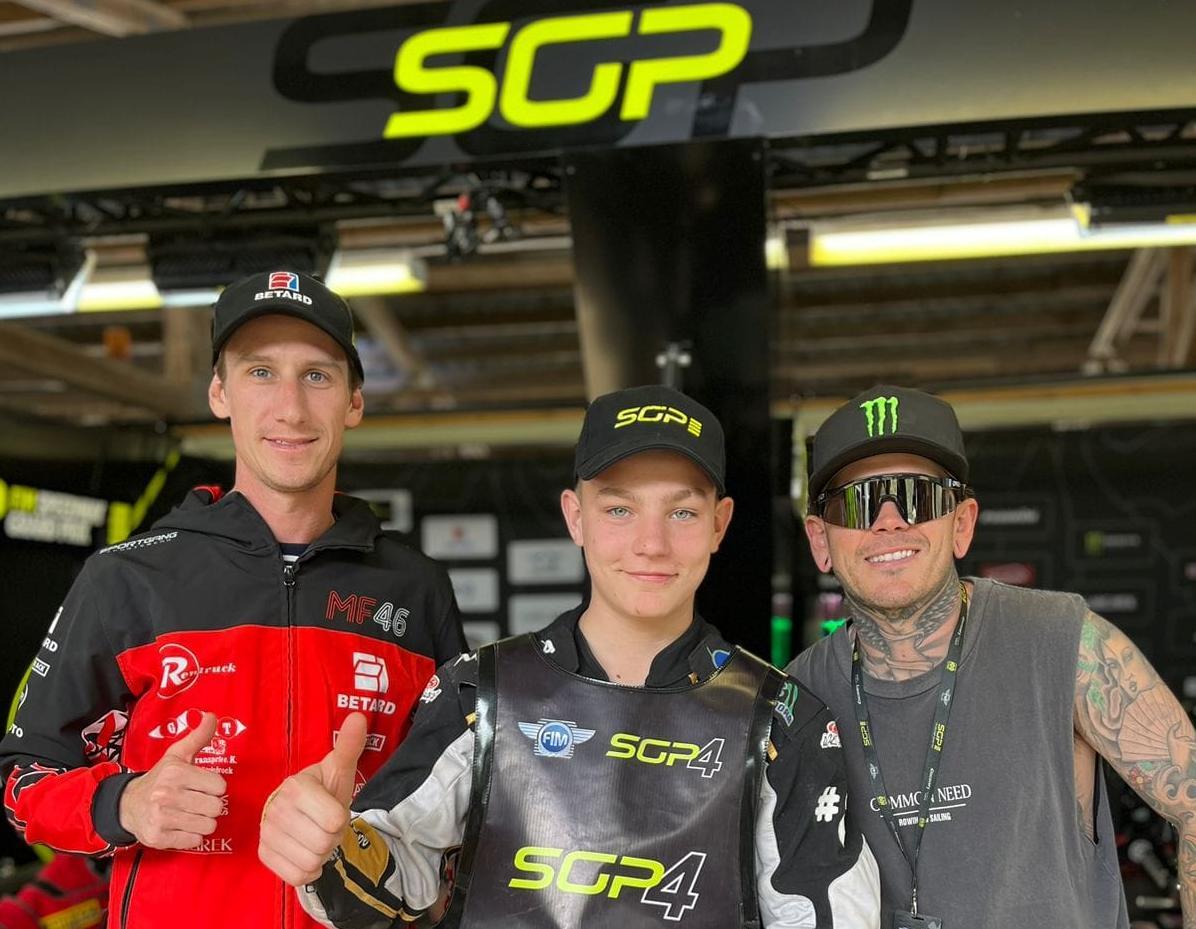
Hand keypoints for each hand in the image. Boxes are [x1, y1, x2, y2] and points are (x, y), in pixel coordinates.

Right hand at [119, 711, 225, 849]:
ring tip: (190, 814)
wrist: (127, 805)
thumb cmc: (160, 778)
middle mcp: (167, 795)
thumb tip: (212, 715)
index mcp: (176, 773)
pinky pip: (194, 841)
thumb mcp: (177, 755)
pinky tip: (181, 826)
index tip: (203, 786)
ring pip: (208, 826)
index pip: (219, 786)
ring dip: (203, 822)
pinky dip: (192, 836)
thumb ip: (198, 736)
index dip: (214, 787)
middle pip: (216, 807)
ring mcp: (161, 818)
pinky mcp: (158, 838)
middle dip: (210, 805)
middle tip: (197, 802)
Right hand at [258, 712, 367, 886]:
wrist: (303, 810)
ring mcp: (266, 832)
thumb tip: (358, 716)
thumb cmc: (325, 789)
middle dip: (331, 839)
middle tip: (324, 825)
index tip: (332, 808)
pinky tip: (305, 852)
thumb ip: (349, 746)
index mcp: (296, 786)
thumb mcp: (340, 769)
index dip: (341, 819)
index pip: (335, 821)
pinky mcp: (263, 854)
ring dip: (320, 856)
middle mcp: (276, 808)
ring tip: (314, 836)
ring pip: (310, 863)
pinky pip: (296, 876)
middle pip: (323, 845)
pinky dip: (307, 870)